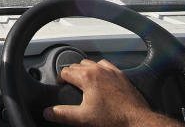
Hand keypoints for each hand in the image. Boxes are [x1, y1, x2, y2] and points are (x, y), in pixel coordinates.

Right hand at [43, 59, 177, 126]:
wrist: (137, 120)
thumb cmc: (113, 118)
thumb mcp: (83, 118)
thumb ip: (63, 114)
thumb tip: (48, 112)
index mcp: (87, 77)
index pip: (65, 72)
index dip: (59, 80)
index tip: (60, 86)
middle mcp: (98, 70)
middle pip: (76, 65)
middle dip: (70, 74)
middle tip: (69, 86)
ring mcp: (111, 71)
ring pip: (91, 63)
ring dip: (84, 69)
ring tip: (83, 81)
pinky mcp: (121, 75)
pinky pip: (105, 65)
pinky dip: (99, 69)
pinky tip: (100, 78)